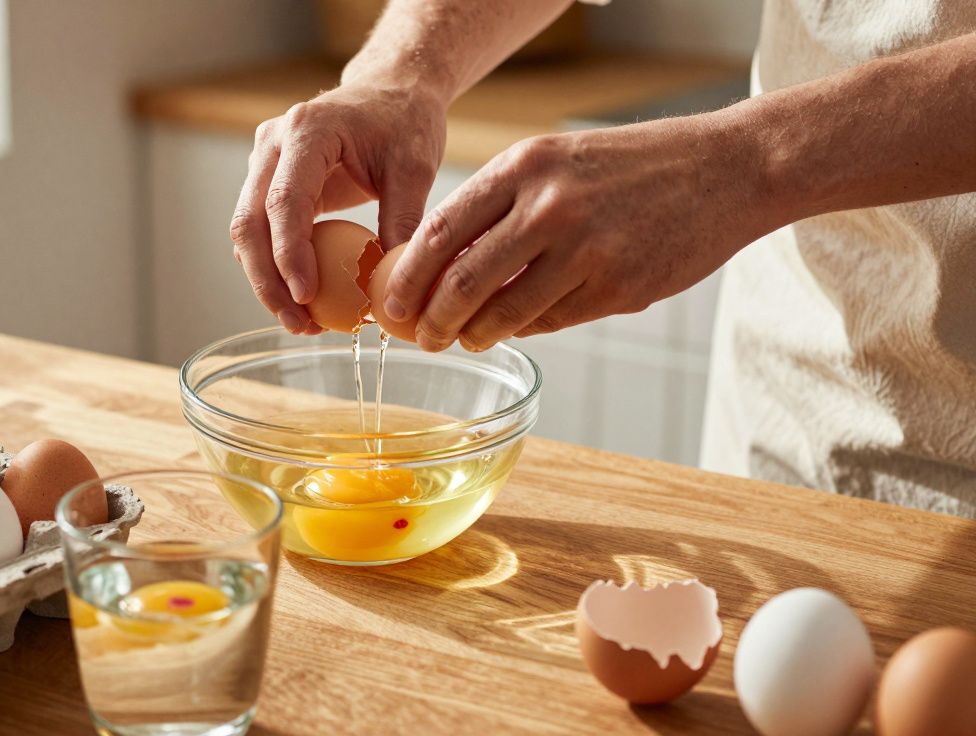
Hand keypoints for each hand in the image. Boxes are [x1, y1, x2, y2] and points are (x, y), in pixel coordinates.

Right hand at [230, 83, 446, 333]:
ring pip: (245, 232)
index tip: (306, 297)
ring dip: (266, 281)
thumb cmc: (404, 123)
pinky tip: (301, 300)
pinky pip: (258, 231)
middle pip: (249, 222)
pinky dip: (273, 268)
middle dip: (268, 281)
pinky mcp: (266, 180)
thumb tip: (392, 285)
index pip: (284, 201)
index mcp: (307, 131)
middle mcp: (272, 144)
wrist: (389, 92)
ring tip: (301, 322)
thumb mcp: (414, 168)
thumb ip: (403, 220)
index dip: (289, 254)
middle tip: (299, 323)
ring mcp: (263, 162)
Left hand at [380, 113, 777, 350]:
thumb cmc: (629, 168)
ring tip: (467, 338)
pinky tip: (521, 327)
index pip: (440, 230)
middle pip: (463, 280)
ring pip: (506, 312)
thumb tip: (441, 266)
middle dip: (432, 319)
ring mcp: (587, 250)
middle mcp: (550, 206)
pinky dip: (529, 329)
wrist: (724, 169)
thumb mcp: (556, 162)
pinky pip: (553, 321)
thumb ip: (502, 207)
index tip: (390, 304)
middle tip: (423, 337)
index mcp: (524, 167)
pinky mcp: (618, 287)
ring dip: (478, 334)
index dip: (407, 276)